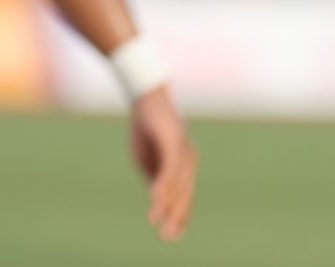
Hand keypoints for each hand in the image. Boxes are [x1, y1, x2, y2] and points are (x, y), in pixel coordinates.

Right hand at [129, 88, 196, 241]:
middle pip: (185, 195)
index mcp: (184, 166)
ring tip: (157, 222)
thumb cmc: (146, 126)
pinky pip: (170, 169)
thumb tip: (159, 199)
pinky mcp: (175, 143)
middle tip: (168, 238)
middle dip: (176, 217)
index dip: (179, 216)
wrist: (145, 96)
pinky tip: (156, 198)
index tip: (173, 235)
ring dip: (167, 205)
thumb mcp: (147, 158)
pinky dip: (163, 185)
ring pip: (178, 185)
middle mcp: (190, 161)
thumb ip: (155, 177)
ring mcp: (185, 152)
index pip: (185, 196)